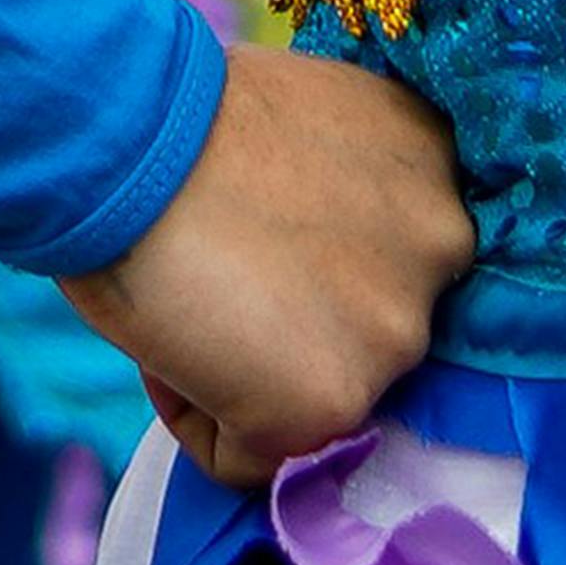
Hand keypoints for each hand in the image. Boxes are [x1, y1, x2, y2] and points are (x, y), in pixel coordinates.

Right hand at [62, 41, 471, 485]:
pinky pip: (251, 455)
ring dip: (249, 371)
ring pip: (314, 396)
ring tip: (185, 306)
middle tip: (214, 270)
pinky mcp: (329, 406)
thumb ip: (333, 185)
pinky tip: (166, 350)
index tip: (261, 242)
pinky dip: (199, 420)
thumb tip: (298, 250)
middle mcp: (442, 249)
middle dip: (292, 314)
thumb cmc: (173, 109)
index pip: (397, 251)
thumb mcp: (300, 121)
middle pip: (363, 324)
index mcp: (434, 163)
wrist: (124, 136)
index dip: (318, 258)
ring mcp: (393, 334)